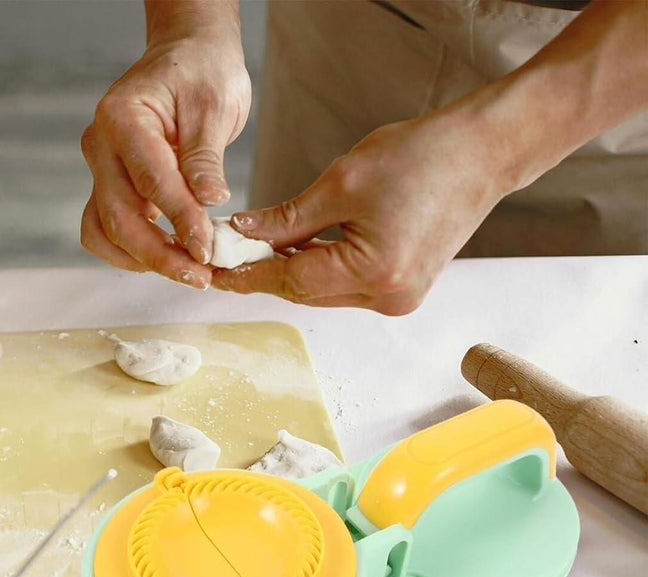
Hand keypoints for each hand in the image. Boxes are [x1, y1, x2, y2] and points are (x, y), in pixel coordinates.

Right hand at [81, 33, 250, 287]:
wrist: (187, 57)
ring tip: (186, 271)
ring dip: (142, 261)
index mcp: (122, 117)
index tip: (208, 249)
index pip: (151, 181)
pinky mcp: (108, 187)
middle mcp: (101, 145)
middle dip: (159, 255)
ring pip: (104, 232)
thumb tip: (209, 202)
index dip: (180, 221)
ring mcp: (100, 169)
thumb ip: (205, 158)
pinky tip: (168, 256)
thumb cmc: (202, 72)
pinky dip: (130, 254)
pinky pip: (105, 232)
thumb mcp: (214, 105)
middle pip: (118, 217)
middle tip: (200, 276)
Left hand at [212, 113, 507, 314]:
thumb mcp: (344, 181)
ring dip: (290, 270)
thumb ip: (288, 217)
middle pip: (305, 292)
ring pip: (323, 293)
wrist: (484, 153)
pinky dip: (319, 268)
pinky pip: (344, 286)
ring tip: (256, 246)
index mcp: (374, 271)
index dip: (248, 272)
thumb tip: (243, 231)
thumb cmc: (423, 156)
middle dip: (265, 271)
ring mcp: (397, 299)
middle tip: (228, 253)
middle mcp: (388, 296)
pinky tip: (297, 248)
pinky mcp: (402, 290)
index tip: (215, 268)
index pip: (292, 279)